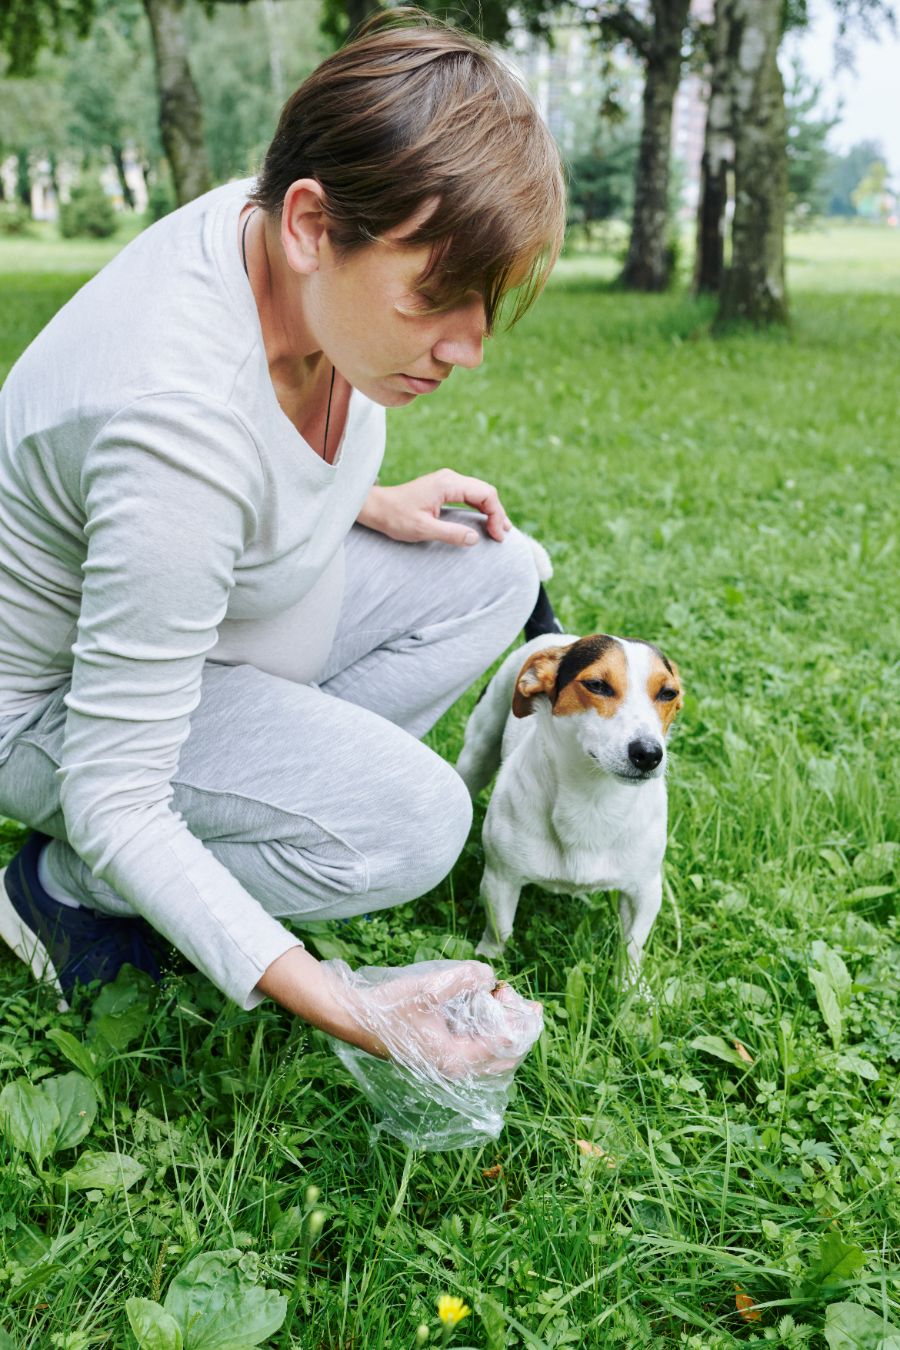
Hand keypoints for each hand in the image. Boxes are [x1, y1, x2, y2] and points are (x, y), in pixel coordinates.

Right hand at [256, 948, 540, 1080]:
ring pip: (490, 1054)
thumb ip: (466, 978)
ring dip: (500, 1027)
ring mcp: (445, 1062)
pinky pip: (474, 1048)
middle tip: (512, 997)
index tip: (531, 1002)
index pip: (507, 1049)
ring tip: (498, 996)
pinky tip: (480, 1005)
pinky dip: (485, 1029)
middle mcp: (454, 1068)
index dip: (524, 1025)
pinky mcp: (437, 1053)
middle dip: (516, 1027)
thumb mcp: (430, 987)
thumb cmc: (389, 1007)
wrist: (354, 1018)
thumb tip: (490, 977)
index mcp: (456, 1059)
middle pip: (504, 1057)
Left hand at [357, 470, 511, 546]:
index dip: (496, 515)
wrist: (376, 508)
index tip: (497, 536)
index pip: (485, 494)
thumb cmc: (395, 517)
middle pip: (486, 491)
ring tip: (499, 530)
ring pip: (479, 492)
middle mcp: (450, 478)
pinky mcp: (443, 488)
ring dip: (490, 510)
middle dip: (497, 513)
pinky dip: (480, 508)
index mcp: (448, 484)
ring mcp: (447, 481)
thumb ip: (450, 533)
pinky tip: (485, 521)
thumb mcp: (423, 529)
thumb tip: (475, 538)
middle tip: (502, 536)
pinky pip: (469, 495)